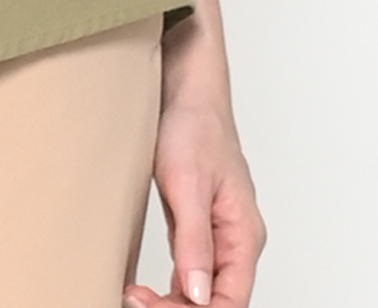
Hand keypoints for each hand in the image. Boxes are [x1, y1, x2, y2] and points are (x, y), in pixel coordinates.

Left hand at [123, 91, 266, 307]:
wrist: (186, 92)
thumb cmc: (195, 127)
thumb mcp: (189, 184)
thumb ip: (195, 242)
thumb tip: (199, 295)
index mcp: (243, 234)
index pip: (230, 301)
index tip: (154, 307)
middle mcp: (235, 240)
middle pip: (215, 300)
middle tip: (134, 300)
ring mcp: (217, 234)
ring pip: (201, 290)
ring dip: (170, 302)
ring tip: (134, 296)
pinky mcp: (197, 226)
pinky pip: (189, 271)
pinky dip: (170, 286)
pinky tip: (145, 288)